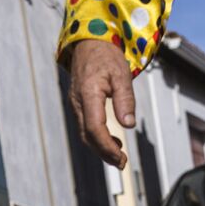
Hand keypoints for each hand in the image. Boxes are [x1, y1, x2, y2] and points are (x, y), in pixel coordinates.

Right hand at [67, 39, 135, 168]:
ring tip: (119, 157)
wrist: (89, 42)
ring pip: (85, 134)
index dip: (107, 146)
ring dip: (101, 148)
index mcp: (88, 94)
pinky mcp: (79, 104)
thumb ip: (125, 99)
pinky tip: (113, 141)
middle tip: (122, 163)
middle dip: (104, 153)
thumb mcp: (121, 74)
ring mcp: (76, 104)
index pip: (94, 128)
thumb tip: (128, 125)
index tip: (121, 157)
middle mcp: (78, 102)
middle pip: (88, 136)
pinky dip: (98, 138)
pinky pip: (86, 126)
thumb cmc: (107, 55)